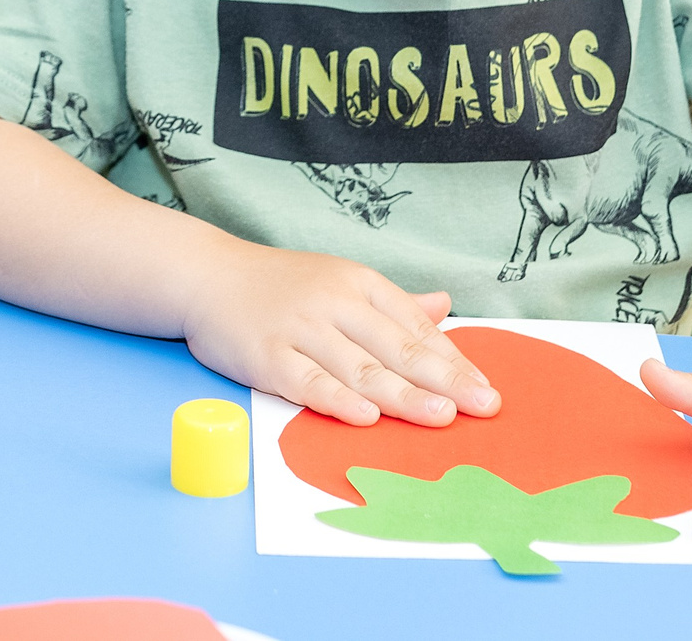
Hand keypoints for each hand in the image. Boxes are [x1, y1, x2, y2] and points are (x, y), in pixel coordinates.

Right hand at [179, 240, 500, 427]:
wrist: (206, 275)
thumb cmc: (279, 284)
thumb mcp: (339, 280)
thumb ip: (392, 302)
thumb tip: (444, 305)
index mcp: (357, 282)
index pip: (414, 324)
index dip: (452, 358)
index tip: (485, 387)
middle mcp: (332, 302)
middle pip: (395, 347)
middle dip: (444, 380)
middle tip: (482, 405)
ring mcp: (298, 328)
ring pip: (359, 368)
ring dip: (403, 395)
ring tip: (441, 416)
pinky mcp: (266, 355)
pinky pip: (307, 381)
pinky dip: (337, 399)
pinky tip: (366, 416)